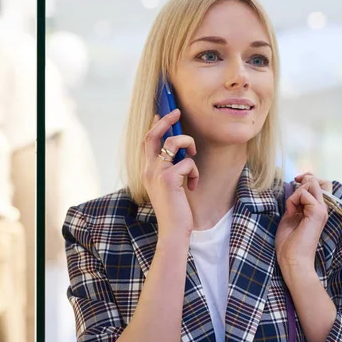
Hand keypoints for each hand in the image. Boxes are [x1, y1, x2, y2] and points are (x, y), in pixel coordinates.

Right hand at [142, 109, 198, 242]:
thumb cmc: (175, 209)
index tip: (162, 115)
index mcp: (147, 171)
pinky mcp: (169, 179)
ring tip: (193, 156)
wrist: (173, 229)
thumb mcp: (169, 185)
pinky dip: (194, 172)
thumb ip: (170, 169)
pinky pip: (187, 162)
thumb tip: (181, 152)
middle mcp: (149, 169)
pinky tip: (192, 186)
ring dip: (187, 143)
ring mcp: (157, 173)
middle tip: (177, 112)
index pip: (146, 142)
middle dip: (166, 120)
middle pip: (153, 135)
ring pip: (172, 142)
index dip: (154, 126)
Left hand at [276, 174, 330, 278]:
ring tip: (292, 207)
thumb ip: (295, 202)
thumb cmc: (289, 243)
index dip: (309, 178)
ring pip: (313, 183)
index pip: (322, 185)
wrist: (293, 260)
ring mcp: (322, 210)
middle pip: (322, 181)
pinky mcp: (317, 213)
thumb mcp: (291, 216)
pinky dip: (293, 199)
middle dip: (305, 179)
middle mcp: (323, 209)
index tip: (296, 181)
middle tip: (294, 186)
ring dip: (297, 190)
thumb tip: (295, 187)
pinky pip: (303, 193)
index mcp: (318, 210)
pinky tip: (291, 211)